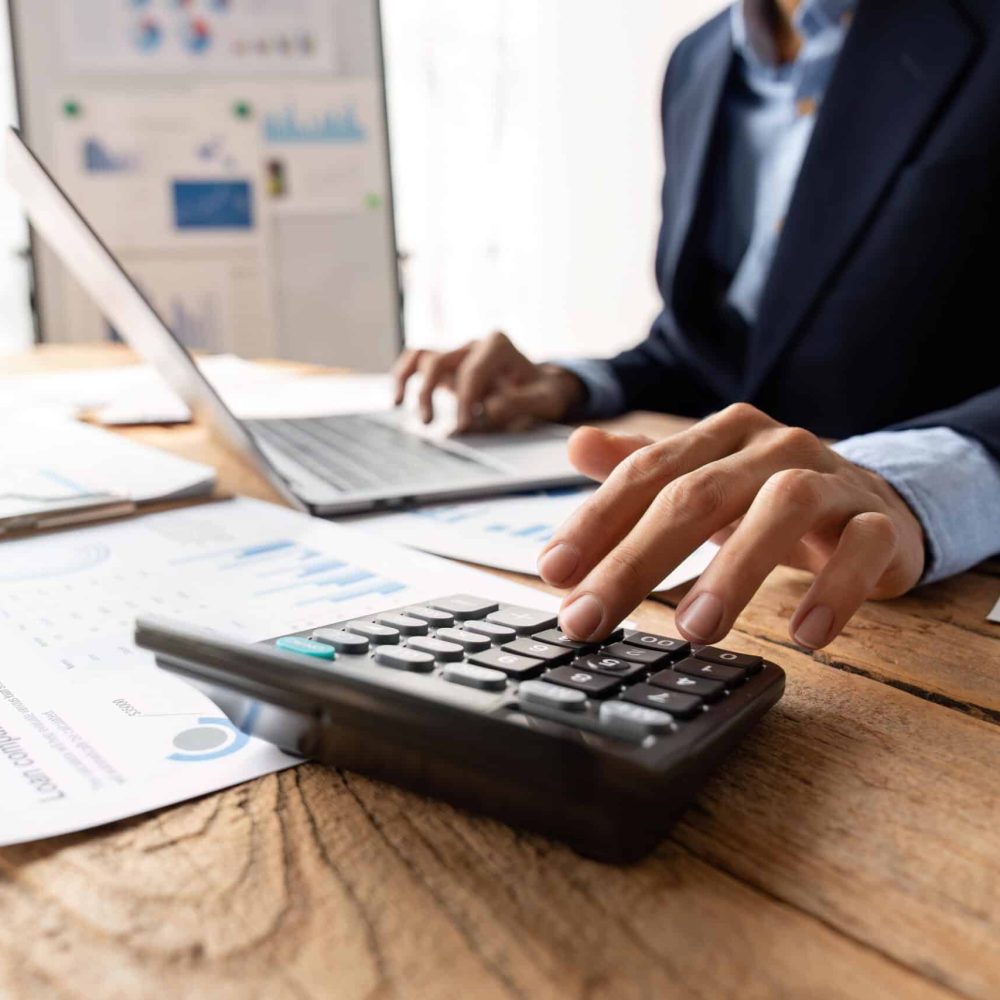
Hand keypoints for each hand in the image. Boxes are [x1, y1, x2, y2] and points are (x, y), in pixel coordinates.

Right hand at [392, 331, 585, 430]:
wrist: (542, 388)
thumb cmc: (544, 394)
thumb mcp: (545, 400)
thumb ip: (520, 403)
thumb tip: (487, 410)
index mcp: (499, 346)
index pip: (474, 371)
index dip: (465, 400)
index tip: (463, 427)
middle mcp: (474, 345)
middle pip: (442, 361)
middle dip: (432, 392)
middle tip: (429, 424)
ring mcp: (458, 354)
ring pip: (423, 357)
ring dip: (409, 382)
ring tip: (398, 406)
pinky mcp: (447, 368)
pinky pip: (417, 363)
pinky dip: (403, 377)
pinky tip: (396, 401)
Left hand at [537, 404, 925, 649]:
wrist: (876, 502)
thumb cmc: (768, 497)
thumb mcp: (704, 477)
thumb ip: (642, 466)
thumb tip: (576, 444)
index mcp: (720, 435)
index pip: (646, 472)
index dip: (596, 521)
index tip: (553, 573)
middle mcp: (772, 447)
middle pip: (698, 494)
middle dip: (637, 560)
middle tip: (590, 619)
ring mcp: (830, 480)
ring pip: (781, 510)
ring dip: (734, 571)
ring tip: (694, 631)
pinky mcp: (879, 521)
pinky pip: (861, 548)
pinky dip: (834, 590)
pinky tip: (805, 635)